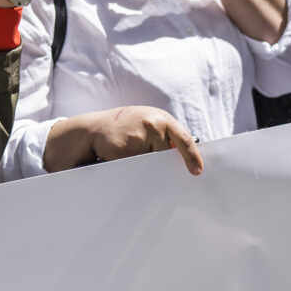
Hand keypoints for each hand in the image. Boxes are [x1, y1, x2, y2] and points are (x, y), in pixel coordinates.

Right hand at [87, 106, 203, 174]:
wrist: (94, 129)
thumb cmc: (123, 128)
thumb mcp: (147, 124)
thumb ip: (165, 136)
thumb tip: (183, 160)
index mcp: (162, 118)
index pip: (185, 139)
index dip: (192, 156)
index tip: (196, 171)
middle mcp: (154, 124)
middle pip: (168, 155)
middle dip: (161, 162)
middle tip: (146, 159)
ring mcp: (140, 134)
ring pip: (154, 163)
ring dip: (145, 165)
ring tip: (129, 151)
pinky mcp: (127, 147)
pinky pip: (138, 167)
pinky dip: (133, 167)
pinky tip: (122, 156)